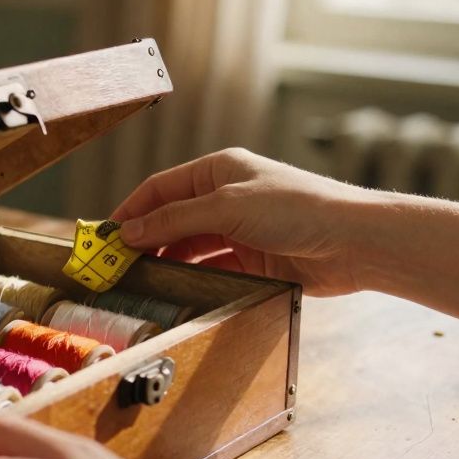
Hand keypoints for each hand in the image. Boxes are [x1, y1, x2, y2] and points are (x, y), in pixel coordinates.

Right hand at [111, 148, 382, 295]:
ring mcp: (239, 230)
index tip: (104, 236)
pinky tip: (175, 288)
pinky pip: (211, 267)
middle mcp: (226, 197)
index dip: (130, 210)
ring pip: (189, 246)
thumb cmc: (298, 208)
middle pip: (172, 218)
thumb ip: (175, 219)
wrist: (353, 242)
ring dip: (166, 260)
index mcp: (219, 170)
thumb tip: (129, 232)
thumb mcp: (227, 207)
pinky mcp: (253, 260)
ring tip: (140, 280)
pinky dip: (192, 276)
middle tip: (116, 265)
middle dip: (144, 239)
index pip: (161, 188)